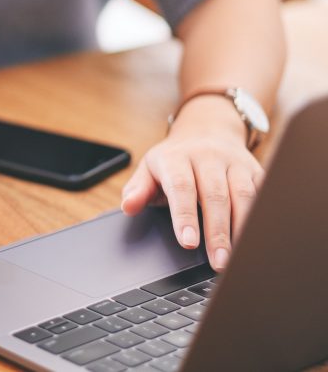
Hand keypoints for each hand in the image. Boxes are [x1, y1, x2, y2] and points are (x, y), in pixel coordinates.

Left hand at [121, 97, 263, 270]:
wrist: (206, 129)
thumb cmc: (175, 159)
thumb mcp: (149, 169)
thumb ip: (138, 189)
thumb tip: (129, 206)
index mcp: (177, 158)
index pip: (181, 187)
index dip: (185, 216)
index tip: (188, 243)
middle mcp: (207, 157)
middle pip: (215, 196)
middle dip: (218, 232)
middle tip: (218, 262)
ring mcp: (234, 163)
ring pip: (243, 196)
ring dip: (242, 229)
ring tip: (239, 258)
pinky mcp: (255, 170)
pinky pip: (263, 194)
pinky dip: (261, 218)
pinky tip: (258, 241)